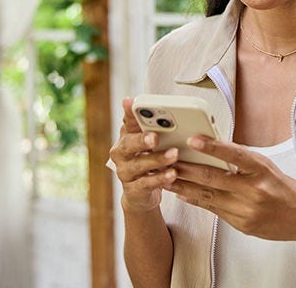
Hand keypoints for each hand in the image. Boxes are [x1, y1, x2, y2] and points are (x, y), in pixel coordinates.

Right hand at [109, 97, 179, 212]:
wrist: (140, 194)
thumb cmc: (147, 162)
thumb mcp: (149, 143)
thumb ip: (152, 125)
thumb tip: (154, 104)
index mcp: (126, 137)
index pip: (127, 122)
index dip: (129, 112)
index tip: (132, 101)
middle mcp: (121, 153)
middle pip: (129, 144)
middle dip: (142, 139)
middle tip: (155, 136)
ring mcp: (125, 172)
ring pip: (139, 164)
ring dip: (158, 159)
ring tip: (174, 154)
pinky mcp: (133, 190)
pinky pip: (147, 183)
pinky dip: (160, 178)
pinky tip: (173, 174)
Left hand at [165, 136, 295, 242]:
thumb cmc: (284, 188)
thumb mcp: (265, 167)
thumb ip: (241, 160)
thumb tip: (212, 149)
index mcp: (262, 170)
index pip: (234, 154)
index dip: (212, 146)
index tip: (193, 139)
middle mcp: (255, 190)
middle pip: (214, 178)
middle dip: (186, 169)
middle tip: (167, 160)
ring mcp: (248, 210)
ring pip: (209, 196)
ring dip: (185, 186)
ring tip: (166, 177)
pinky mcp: (243, 225)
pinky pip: (215, 211)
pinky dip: (197, 200)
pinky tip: (183, 194)